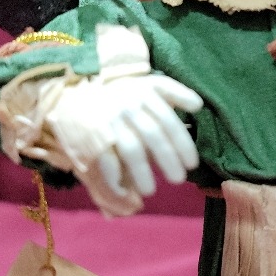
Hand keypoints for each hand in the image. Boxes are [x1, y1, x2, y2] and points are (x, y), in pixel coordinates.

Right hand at [94, 73, 203, 196]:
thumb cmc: (121, 93)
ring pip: (130, 148)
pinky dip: (113, 173)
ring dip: (141, 172)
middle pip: (152, 136)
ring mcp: (109, 121)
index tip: (192, 165)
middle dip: (168, 159)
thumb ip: (174, 92)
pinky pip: (106, 156)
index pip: (168, 121)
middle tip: (178, 180)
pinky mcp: (92, 134)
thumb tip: (198, 106)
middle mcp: (128, 106)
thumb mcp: (147, 84)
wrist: (77, 93)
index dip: (182, 144)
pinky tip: (122, 188)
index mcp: (144, 94)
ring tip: (150, 191)